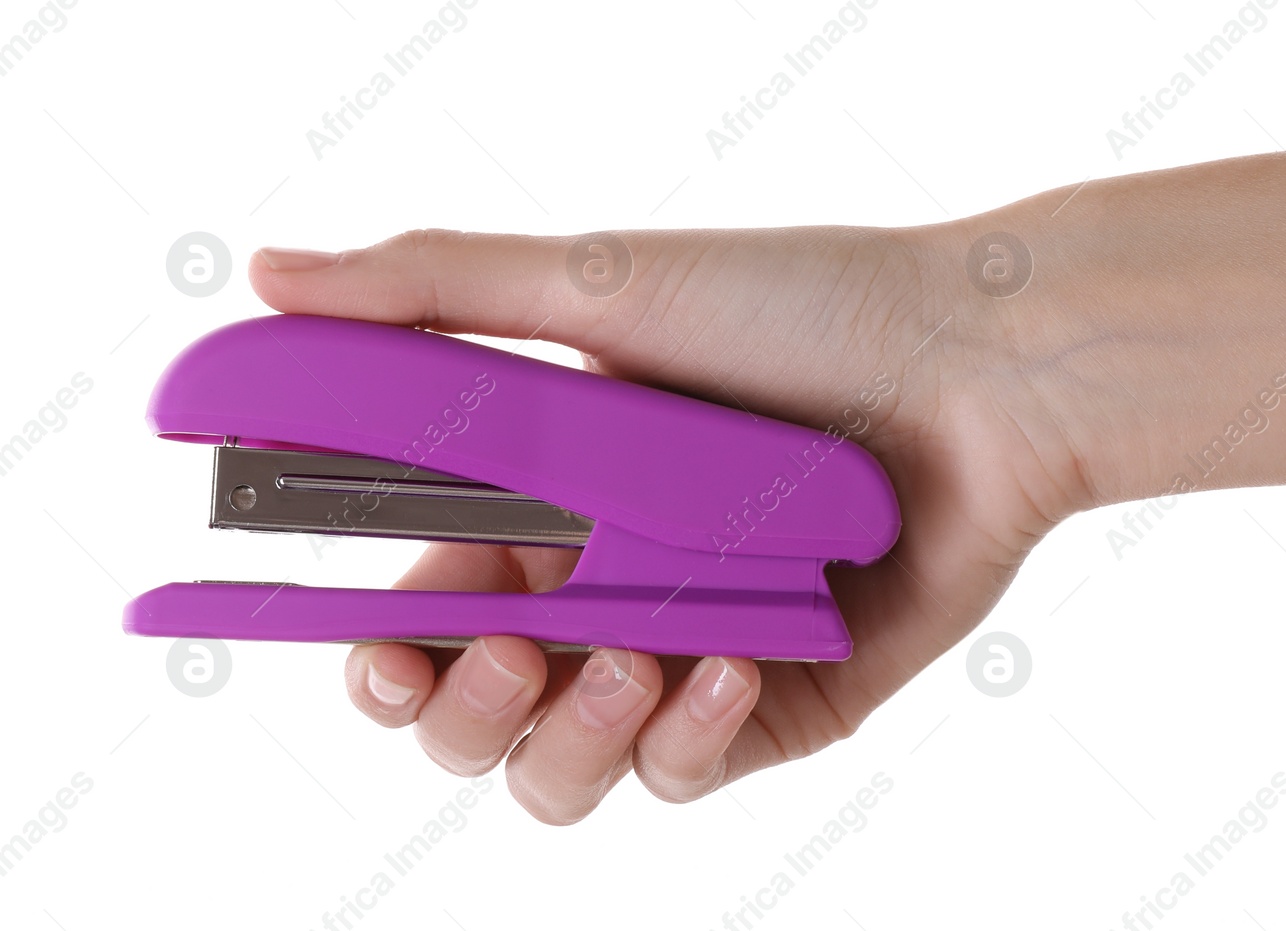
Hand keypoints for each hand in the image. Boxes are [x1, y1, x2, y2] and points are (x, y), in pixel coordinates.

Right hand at [247, 222, 1093, 823]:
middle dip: (453, 708)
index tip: (364, 645)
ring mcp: (682, 657)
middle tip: (494, 652)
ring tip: (626, 654)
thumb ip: (428, 292)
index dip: (371, 647)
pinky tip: (723, 666)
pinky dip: (684, 736)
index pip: (413, 604)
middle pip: (466, 715)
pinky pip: (684, 774)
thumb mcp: (599, 286)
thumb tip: (267, 280)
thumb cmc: (800, 310)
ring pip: (558, 773)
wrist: (980, 367)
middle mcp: (600, 588)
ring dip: (565, 734)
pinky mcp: (768, 705)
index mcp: (541, 502)